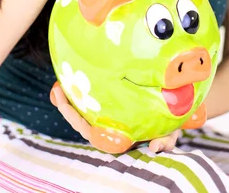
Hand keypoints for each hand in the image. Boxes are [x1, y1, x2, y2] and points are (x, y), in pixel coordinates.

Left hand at [50, 82, 179, 152]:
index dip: (75, 118)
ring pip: (83, 112)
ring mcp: (107, 118)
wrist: (171, 114)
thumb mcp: (169, 134)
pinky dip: (78, 95)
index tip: (64, 104)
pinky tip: (70, 82)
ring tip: (58, 85)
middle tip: (57, 90)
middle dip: (66, 106)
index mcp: (116, 137)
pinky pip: (90, 102)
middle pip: (81, 121)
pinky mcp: (109, 106)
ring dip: (69, 99)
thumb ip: (165, 142)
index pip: (90, 130)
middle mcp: (108, 129)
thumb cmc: (168, 125)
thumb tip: (155, 148)